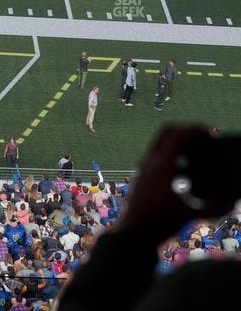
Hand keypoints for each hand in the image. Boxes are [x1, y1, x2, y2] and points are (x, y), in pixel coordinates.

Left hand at [116, 125, 235, 242]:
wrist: (132, 233)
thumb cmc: (160, 224)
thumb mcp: (190, 216)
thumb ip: (213, 209)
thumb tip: (232, 203)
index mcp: (161, 166)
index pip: (178, 135)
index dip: (196, 130)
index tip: (212, 133)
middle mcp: (149, 161)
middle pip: (167, 131)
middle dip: (187, 130)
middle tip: (205, 137)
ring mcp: (143, 167)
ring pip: (160, 142)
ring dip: (179, 141)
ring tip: (198, 150)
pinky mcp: (142, 174)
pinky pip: (157, 154)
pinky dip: (172, 153)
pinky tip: (186, 168)